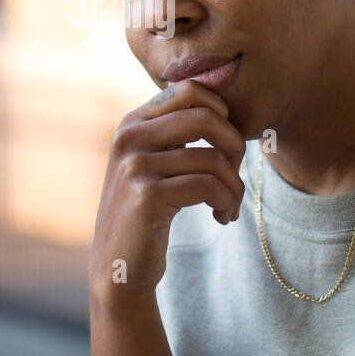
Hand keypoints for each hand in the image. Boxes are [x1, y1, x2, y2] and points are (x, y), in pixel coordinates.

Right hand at [88, 79, 246, 301]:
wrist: (118, 266)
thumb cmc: (145, 212)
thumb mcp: (151, 162)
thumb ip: (173, 133)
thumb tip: (221, 105)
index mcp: (132, 122)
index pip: (191, 90)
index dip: (222, 113)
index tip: (225, 146)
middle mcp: (129, 137)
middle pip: (207, 117)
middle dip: (236, 147)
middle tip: (235, 175)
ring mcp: (135, 165)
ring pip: (214, 158)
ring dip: (235, 186)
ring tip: (229, 205)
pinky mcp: (148, 196)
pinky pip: (209, 186)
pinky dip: (227, 201)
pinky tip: (222, 217)